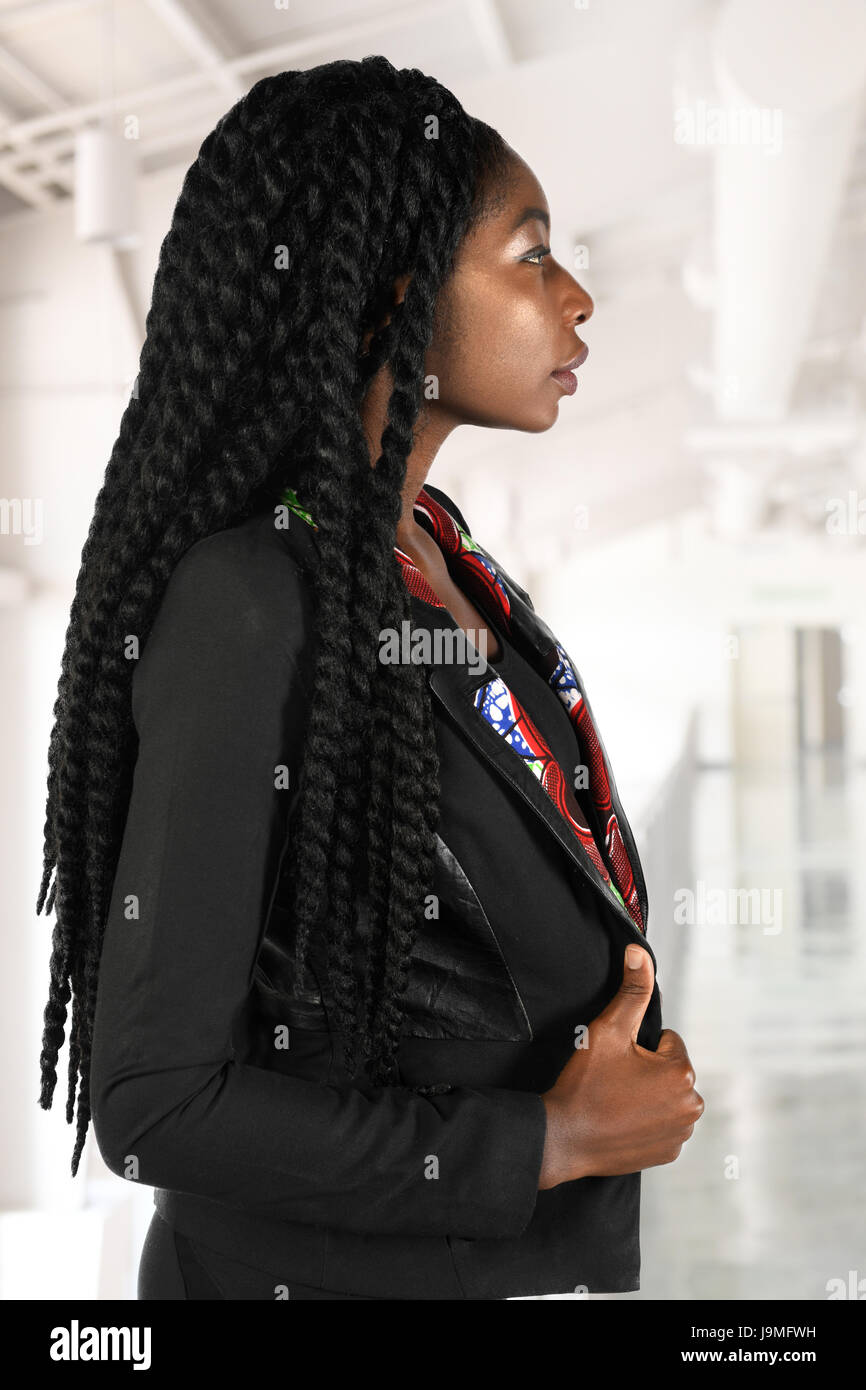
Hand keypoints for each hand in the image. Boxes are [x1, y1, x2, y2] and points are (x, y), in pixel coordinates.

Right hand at [538, 943, 703, 1187]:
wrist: (562, 1139)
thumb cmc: (584, 1085)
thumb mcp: (608, 1030)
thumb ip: (631, 990)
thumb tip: (639, 953)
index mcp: (681, 1072)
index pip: (668, 1042)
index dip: (638, 1047)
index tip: (617, 1061)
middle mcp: (691, 1106)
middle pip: (670, 1070)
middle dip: (647, 1070)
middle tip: (613, 1081)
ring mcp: (681, 1133)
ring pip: (667, 1096)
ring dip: (648, 1095)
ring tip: (615, 1101)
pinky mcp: (668, 1153)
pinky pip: (662, 1125)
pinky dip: (646, 1121)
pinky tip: (621, 1122)